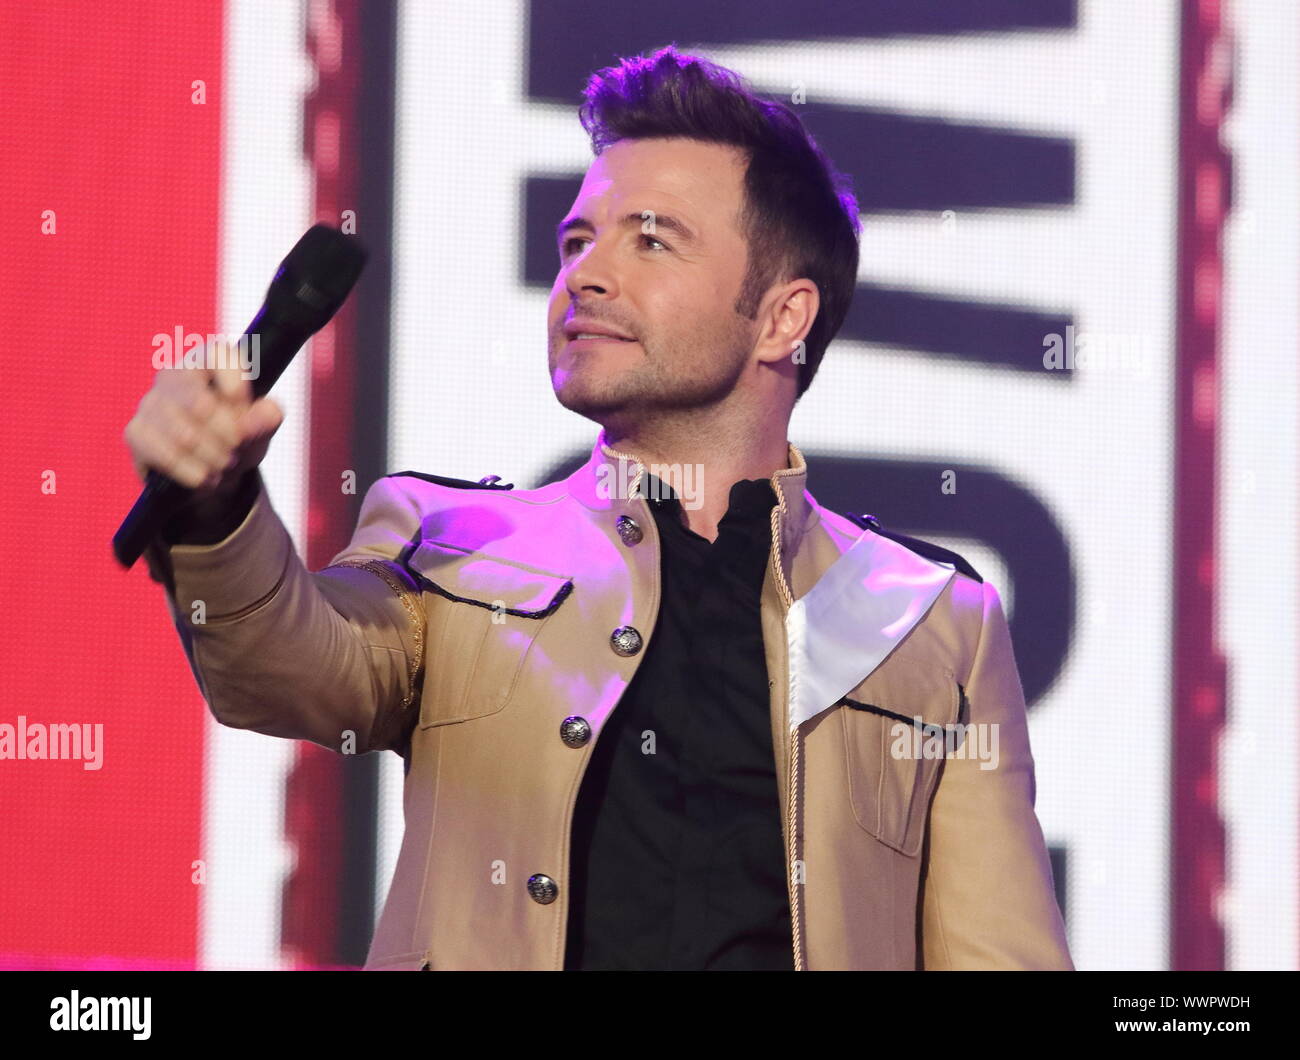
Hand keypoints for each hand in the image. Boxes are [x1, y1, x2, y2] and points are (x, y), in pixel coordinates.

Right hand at [124, 341, 283, 499]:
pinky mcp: (136, 432)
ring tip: (225, 465)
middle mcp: (172, 375)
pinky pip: (165, 455)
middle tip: (238, 450)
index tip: (244, 408)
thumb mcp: (261, 428)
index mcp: (205, 362)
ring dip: (214, 458)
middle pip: (201, 403)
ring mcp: (149, 403)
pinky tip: (205, 476)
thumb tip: (264, 414)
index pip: (218, 354)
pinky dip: (193, 472)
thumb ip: (267, 417)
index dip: (236, 384)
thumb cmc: (238, 438)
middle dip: (229, 436)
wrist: (211, 473)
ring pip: (184, 434)